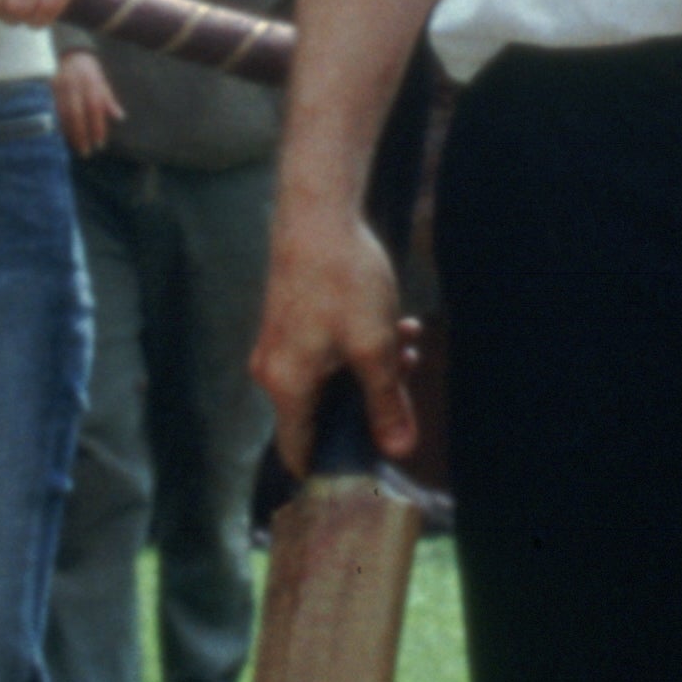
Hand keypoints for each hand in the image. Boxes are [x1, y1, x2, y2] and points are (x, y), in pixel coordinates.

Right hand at [53, 49, 121, 155]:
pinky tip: (60, 136)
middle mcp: (74, 84)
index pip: (95, 107)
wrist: (70, 54)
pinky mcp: (46, 89)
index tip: (100, 144)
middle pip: (76, 113)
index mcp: (91, 82)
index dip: (97, 127)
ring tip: (73, 147)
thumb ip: (109, 100)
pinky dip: (55, 124)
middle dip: (81, 134)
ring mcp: (58, 86)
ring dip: (67, 132)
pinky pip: (50, 110)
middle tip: (85, 151)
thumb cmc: (89, 72)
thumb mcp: (102, 82)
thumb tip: (120, 117)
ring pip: (61, 113)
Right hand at [253, 200, 423, 470]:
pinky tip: (395, 325)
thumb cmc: (343, 282)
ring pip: (331, 379)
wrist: (318, 215)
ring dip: (372, 370)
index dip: (334, 466)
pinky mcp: (290, 322)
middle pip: (322, 414)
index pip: (299, 451)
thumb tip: (400, 449)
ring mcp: (279, 345)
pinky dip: (358, 348)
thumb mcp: (376, 349)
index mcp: (286, 387)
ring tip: (408, 345)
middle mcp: (273, 372)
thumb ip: (387, 403)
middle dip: (369, 405)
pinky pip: (325, 353)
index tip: (370, 464)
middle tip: (406, 386)